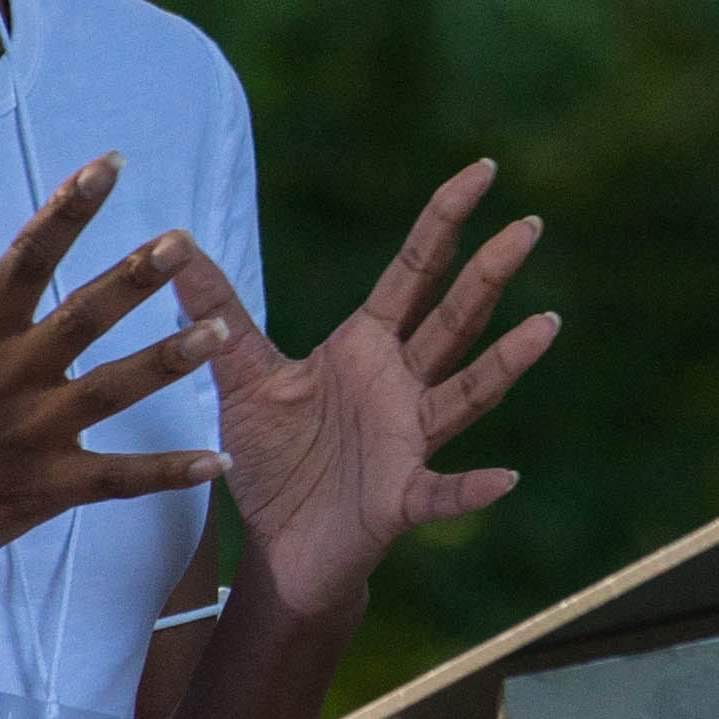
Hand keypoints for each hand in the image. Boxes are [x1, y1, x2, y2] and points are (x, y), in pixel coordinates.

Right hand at [0, 157, 230, 616]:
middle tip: (184, 240)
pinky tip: (216, 462)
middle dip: (138, 274)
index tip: (111, 163)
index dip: (72, 204)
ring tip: (220, 334)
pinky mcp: (42, 491)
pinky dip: (168, 473)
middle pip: (86, 313)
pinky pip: (117, 480)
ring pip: (115, 389)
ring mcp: (29, 435)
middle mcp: (7, 376)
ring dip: (170, 360)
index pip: (30, 252)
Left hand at [151, 158, 558, 615]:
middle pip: (453, 318)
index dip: (447, 220)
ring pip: (467, 392)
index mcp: (368, 346)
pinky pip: (444, 491)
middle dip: (489, 273)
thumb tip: (172, 244)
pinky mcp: (402, 498)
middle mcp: (401, 384)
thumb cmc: (276, 460)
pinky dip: (473, 488)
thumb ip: (217, 312)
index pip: (415, 270)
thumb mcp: (242, 377)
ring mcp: (410, 440)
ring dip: (506, 362)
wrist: (283, 547)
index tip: (483, 171)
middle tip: (528, 225)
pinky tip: (505, 478)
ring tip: (546, 326)